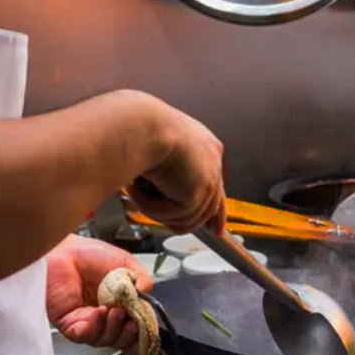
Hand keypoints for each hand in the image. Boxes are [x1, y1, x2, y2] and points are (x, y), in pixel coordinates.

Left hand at [46, 235, 152, 349]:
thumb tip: (146, 297)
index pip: (135, 325)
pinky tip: (100, 312)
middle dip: (130, 334)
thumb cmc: (90, 254)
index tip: (146, 322)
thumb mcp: (127, 263)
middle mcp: (104, 316)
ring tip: (116, 311)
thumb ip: (142, 280)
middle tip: (133, 321)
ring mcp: (87, 321)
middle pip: (122, 339)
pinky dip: (95, 326)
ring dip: (114, 329)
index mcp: (120, 304)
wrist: (65, 251)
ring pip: (104, 340)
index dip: (142, 328)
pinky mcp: (69, 323)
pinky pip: (84, 335)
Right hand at [127, 95, 225, 233]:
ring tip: (137, 190)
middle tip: (163, 221)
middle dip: (188, 221)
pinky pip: (174, 216)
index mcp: (205, 147)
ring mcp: (209, 177)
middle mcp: (212, 162)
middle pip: (210, 208)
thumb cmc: (137, 128)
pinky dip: (151, 207)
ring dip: (156, 209)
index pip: (217, 187)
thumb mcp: (155, 151)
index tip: (216, 229)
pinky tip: (138, 189)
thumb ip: (167, 173)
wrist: (138, 124)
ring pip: (187, 217)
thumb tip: (160, 195)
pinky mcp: (199, 191)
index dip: (215, 212)